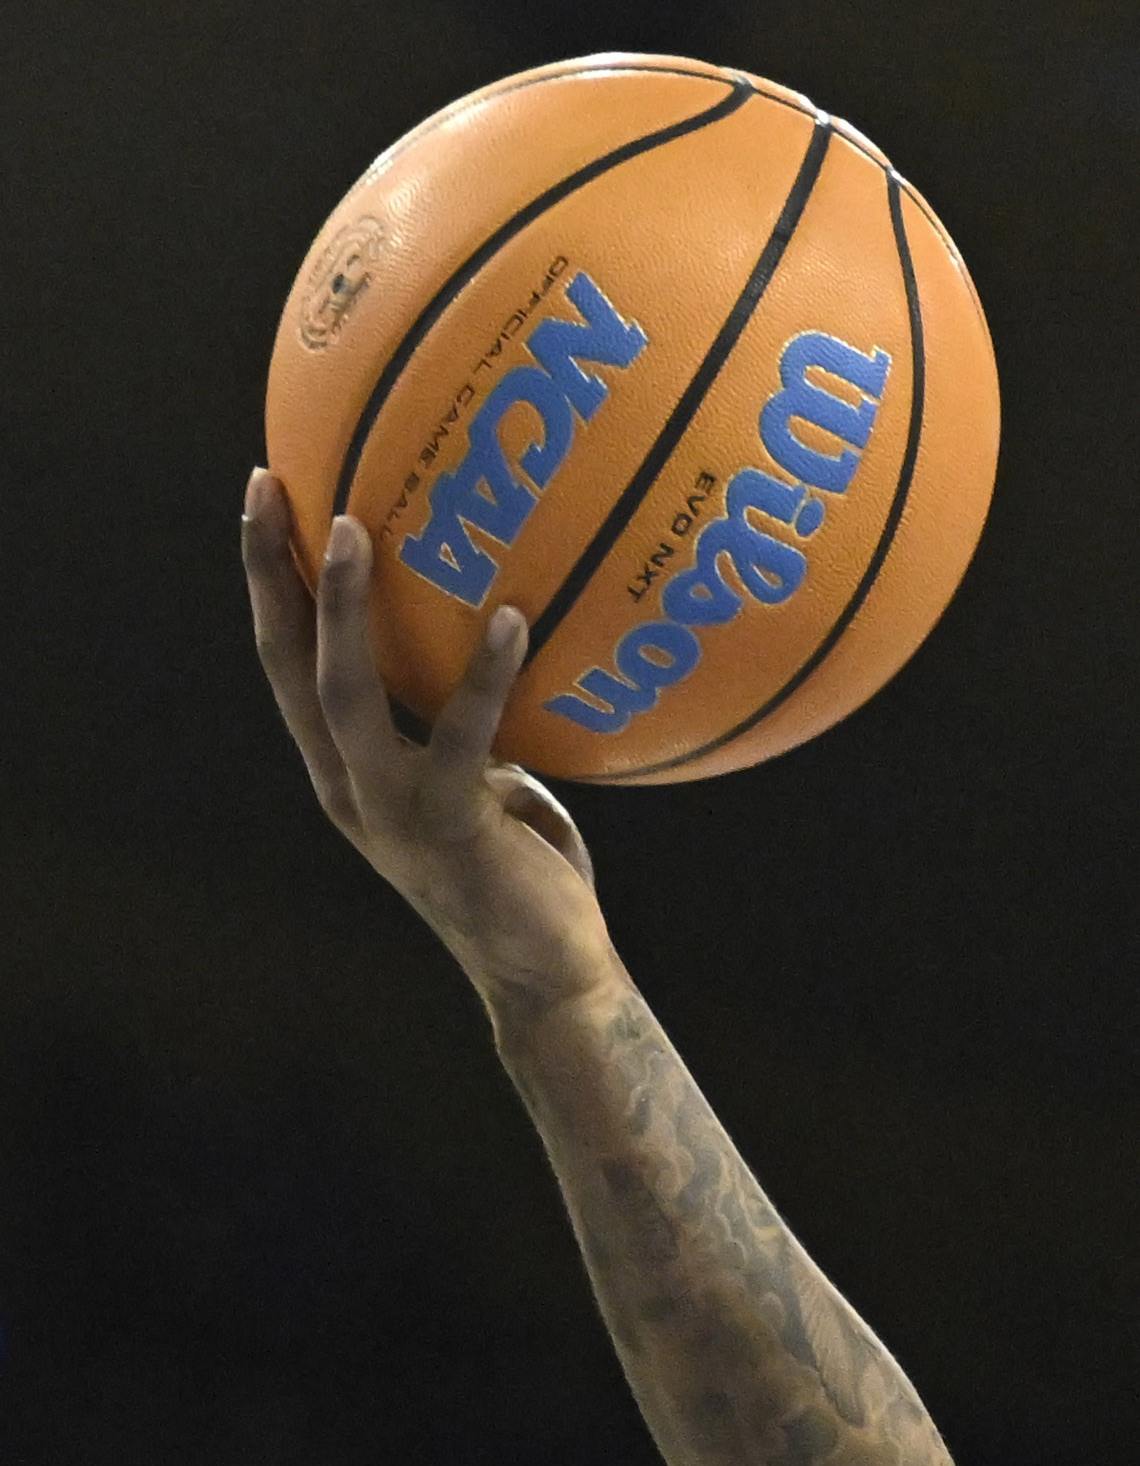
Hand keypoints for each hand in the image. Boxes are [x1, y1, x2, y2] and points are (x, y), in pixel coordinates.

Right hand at [242, 470, 614, 1016]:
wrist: (546, 979)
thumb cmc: (530, 879)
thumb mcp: (492, 789)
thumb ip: (481, 730)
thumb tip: (512, 647)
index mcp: (346, 771)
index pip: (287, 662)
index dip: (267, 584)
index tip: (265, 501)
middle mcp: (347, 785)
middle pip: (284, 662)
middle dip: (267, 572)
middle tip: (267, 486)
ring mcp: (388, 809)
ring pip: (343, 691)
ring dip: (339, 607)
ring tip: (350, 526)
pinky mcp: (448, 827)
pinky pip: (464, 737)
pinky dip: (485, 675)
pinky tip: (513, 617)